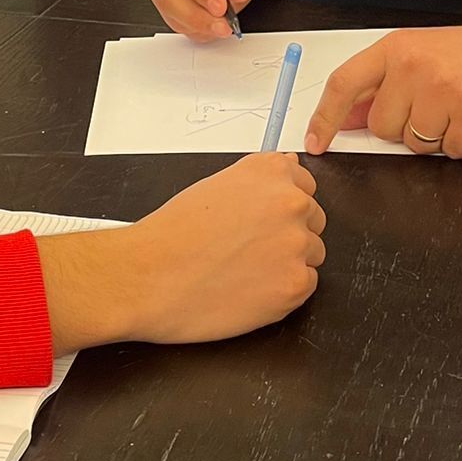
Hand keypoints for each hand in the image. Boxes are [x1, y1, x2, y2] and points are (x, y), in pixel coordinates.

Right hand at [40, 153, 324, 351]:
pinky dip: (281, 291)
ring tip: (242, 269)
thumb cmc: (171, 236)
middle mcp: (290, 201)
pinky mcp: (296, 284)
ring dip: (286, 263)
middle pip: (314, 220)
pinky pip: (305, 286)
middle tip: (247, 249)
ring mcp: (297, 244)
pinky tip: (247, 288)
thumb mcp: (215, 186)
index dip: (281, 206)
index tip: (263, 219)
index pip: (305, 184)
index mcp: (270, 172)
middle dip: (287, 235)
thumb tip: (287, 169)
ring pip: (311, 254)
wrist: (148, 277)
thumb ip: (258, 180)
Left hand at [302, 20, 461, 157]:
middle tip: (441, 108)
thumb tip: (345, 117)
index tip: (315, 143)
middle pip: (382, 127)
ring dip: (440, 139)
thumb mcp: (429, 56)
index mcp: (398, 48)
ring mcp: (442, 88)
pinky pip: (452, 152)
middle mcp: (414, 65)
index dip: (324, 118)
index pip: (344, 84)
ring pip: (415, 145)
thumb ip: (386, 84)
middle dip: (407, 130)